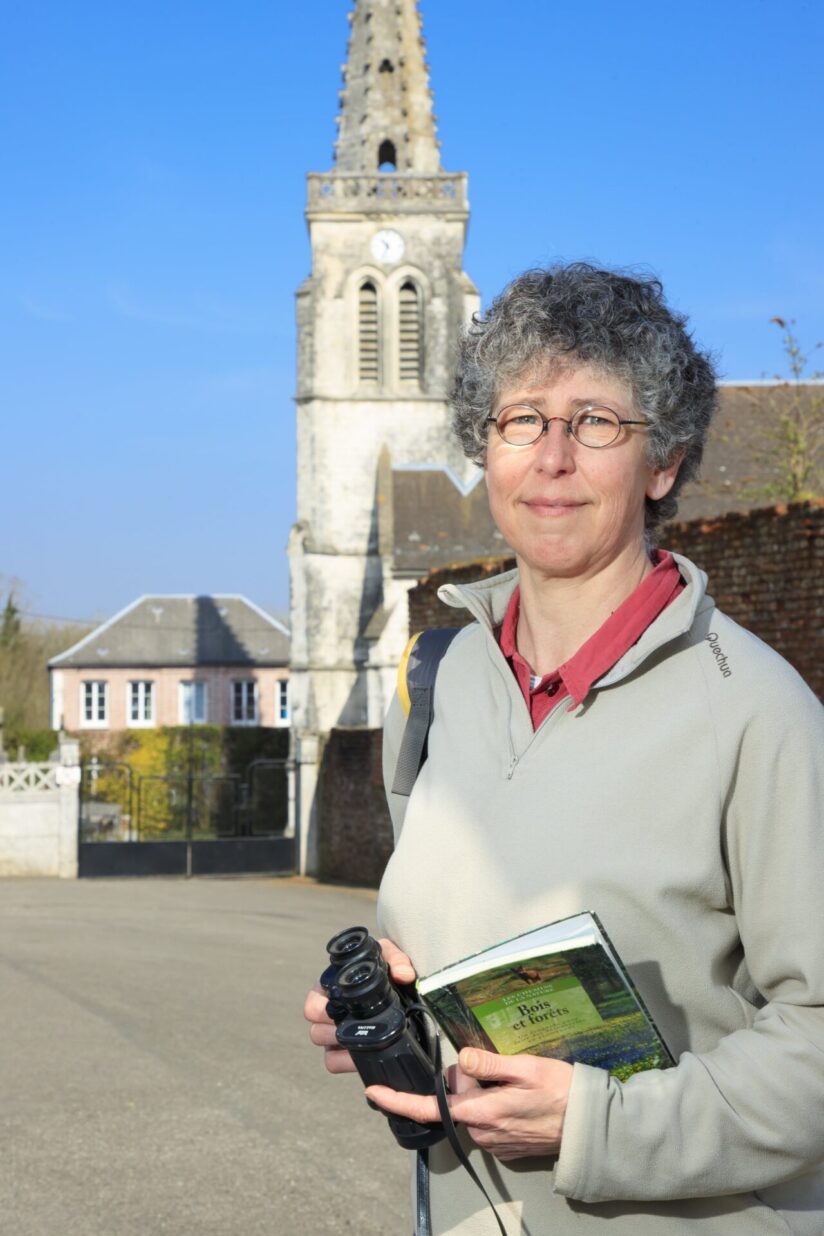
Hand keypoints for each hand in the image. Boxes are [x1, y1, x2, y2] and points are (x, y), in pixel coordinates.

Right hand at [304, 937, 416, 1074]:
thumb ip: (398, 960)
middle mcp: (328, 1007)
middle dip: (329, 1023)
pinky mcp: (341, 1052)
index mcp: (333, 985)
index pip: (314, 997)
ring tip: (359, 1036)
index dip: (322, 1003)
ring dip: (336, 1040)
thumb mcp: (392, 960)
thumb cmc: (388, 972)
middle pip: (312, 1020)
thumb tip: (403, 974)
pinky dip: (343, 1061)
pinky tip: (359, 1055)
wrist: (401, 999)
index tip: (343, 1006)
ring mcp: (333, 1030)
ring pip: (318, 1038)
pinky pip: (331, 1061)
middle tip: (352, 1022)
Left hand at [366, 1048, 572, 1160]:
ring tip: (513, 1083)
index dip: (398, 1101)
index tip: (373, 1093)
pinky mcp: (505, 1146)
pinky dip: (493, 1104)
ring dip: (481, 1093)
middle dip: (464, 1080)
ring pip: (470, 1109)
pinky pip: (486, 1119)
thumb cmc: (560, 1092)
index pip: (429, 1108)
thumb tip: (460, 1059)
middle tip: (496, 1068)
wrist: (588, 1126)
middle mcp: (482, 1131)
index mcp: (481, 1112)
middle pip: (454, 1100)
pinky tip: (516, 1096)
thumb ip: (489, 1063)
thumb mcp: (525, 1067)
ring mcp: (494, 1142)